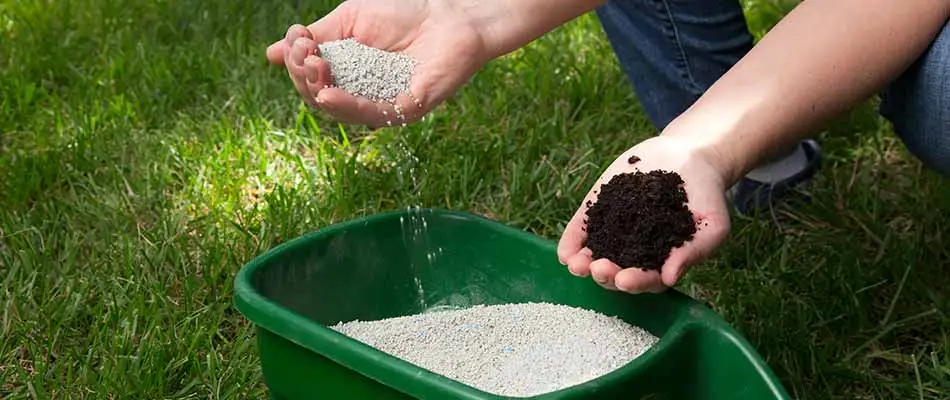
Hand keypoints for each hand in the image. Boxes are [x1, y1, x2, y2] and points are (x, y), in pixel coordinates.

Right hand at [265, 0, 489, 127]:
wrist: (450, 14)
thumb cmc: (404, 13)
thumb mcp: (349, 20)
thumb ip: (316, 37)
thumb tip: (271, 53)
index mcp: (348, 75)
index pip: (310, 79)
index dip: (296, 62)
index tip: (298, 38)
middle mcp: (363, 95)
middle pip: (319, 98)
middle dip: (303, 75)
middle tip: (305, 52)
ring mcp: (384, 105)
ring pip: (341, 111)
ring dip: (318, 90)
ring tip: (313, 67)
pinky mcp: (407, 109)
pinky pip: (372, 114)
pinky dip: (347, 106)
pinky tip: (328, 93)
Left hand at [556, 135, 731, 293]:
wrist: (690, 156)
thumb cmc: (706, 196)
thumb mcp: (712, 225)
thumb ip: (693, 251)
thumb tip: (670, 278)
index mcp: (662, 262)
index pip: (647, 280)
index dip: (636, 282)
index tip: (625, 280)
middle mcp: (635, 252)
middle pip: (617, 272)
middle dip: (606, 274)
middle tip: (600, 269)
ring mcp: (615, 232)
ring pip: (595, 256)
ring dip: (584, 265)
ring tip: (576, 265)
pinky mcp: (599, 210)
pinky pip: (582, 229)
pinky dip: (572, 242)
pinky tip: (565, 253)